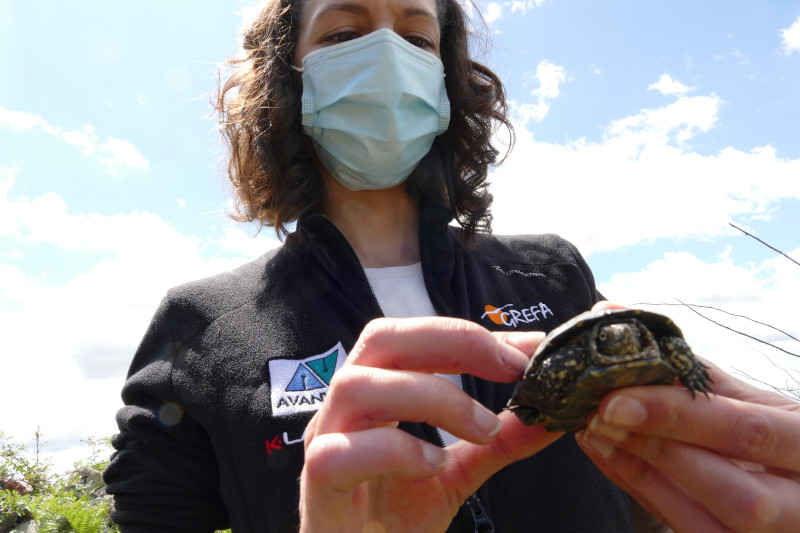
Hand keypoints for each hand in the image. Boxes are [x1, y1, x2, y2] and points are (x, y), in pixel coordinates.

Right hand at [298, 317, 558, 532]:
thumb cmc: (393, 519)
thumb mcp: (455, 472)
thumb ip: (496, 443)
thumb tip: (548, 416)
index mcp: (373, 394)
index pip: (413, 338)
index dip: (470, 335)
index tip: (528, 350)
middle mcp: (343, 409)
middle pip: (380, 338)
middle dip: (452, 341)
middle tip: (510, 369)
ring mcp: (325, 444)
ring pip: (357, 386)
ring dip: (432, 396)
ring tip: (482, 429)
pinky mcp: (317, 490)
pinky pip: (339, 453)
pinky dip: (395, 450)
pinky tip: (434, 466)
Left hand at [577, 357, 799, 531]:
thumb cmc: (776, 437)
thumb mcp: (755, 402)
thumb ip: (693, 371)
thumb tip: (618, 319)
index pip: (747, 432)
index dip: (679, 417)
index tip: (617, 398)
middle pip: (734, 493)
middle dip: (658, 452)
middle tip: (598, 416)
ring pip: (705, 522)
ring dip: (639, 474)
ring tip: (592, 431)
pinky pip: (681, 527)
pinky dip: (638, 488)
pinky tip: (605, 454)